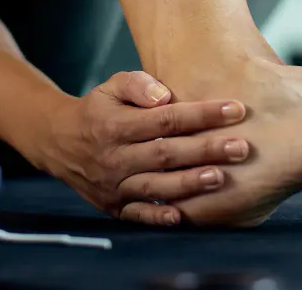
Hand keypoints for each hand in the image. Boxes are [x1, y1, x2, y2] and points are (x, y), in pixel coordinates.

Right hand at [42, 71, 249, 225]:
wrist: (59, 143)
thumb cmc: (98, 110)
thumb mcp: (111, 87)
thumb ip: (137, 84)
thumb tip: (164, 96)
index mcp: (116, 126)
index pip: (166, 119)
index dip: (201, 114)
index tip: (236, 109)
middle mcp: (115, 158)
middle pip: (167, 154)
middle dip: (206, 150)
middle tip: (242, 147)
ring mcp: (114, 186)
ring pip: (156, 187)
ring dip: (190, 184)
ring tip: (221, 178)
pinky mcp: (114, 207)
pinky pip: (138, 215)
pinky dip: (159, 217)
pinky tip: (184, 216)